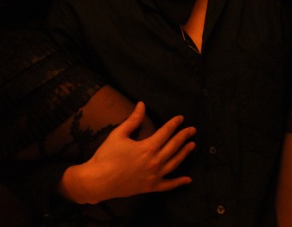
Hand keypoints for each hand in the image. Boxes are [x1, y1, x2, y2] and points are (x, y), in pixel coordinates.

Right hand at [60, 102, 195, 203]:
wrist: (99, 181)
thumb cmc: (107, 155)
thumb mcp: (119, 134)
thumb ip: (133, 119)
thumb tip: (142, 105)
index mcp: (147, 147)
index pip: (166, 132)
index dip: (174, 124)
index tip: (181, 118)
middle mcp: (154, 162)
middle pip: (174, 146)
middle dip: (184, 136)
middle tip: (192, 130)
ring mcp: (154, 176)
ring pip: (175, 163)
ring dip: (184, 153)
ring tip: (192, 145)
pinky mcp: (150, 187)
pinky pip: (168, 185)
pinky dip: (179, 182)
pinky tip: (188, 179)